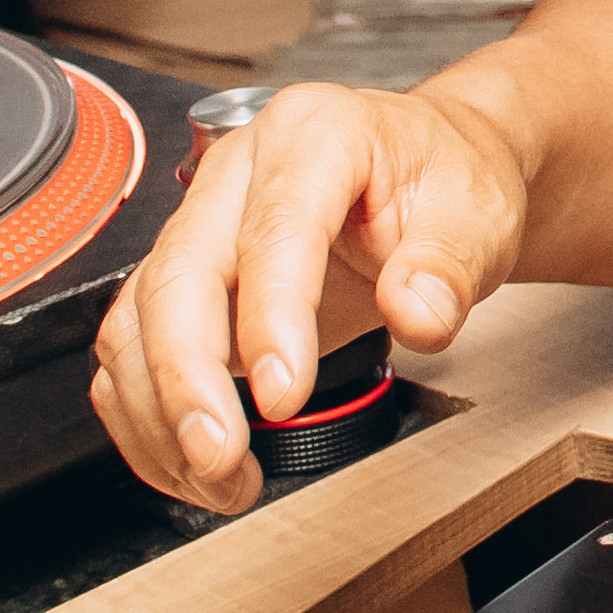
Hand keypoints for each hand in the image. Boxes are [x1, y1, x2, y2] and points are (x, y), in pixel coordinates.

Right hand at [93, 78, 535, 512]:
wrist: (433, 169)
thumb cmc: (446, 180)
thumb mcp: (478, 216)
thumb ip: (448, 269)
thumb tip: (418, 313)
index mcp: (315, 135)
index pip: (274, 229)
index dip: (270, 318)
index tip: (285, 395)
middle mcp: (240, 171)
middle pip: (179, 273)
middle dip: (187, 379)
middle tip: (220, 457)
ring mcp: (202, 221)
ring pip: (139, 317)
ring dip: (161, 410)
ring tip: (220, 476)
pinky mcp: (186, 274)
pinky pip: (134, 345)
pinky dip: (147, 412)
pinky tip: (189, 462)